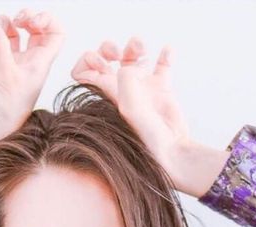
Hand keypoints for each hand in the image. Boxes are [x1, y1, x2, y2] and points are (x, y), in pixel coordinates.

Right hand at [0, 8, 64, 144]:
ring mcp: (7, 63)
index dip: (48, 21)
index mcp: (39, 64)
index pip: (55, 35)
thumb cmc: (6, 113)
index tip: (33, 21)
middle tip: (15, 20)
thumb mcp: (7, 76)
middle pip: (32, 29)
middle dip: (24, 18)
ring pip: (8, 32)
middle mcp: (26, 61)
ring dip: (0, 24)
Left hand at [70, 37, 206, 195]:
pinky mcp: (160, 90)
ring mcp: (140, 88)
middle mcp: (120, 90)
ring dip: (135, 45)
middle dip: (108, 48)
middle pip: (104, 59)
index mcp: (106, 94)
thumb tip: (133, 65)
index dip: (87, 60)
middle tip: (119, 54)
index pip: (83, 72)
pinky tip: (167, 51)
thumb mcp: (130, 107)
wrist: (172, 152)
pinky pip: (161, 65)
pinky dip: (164, 54)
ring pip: (131, 57)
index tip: (102, 62)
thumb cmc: (147, 139)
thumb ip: (126, 80)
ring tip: (142, 49)